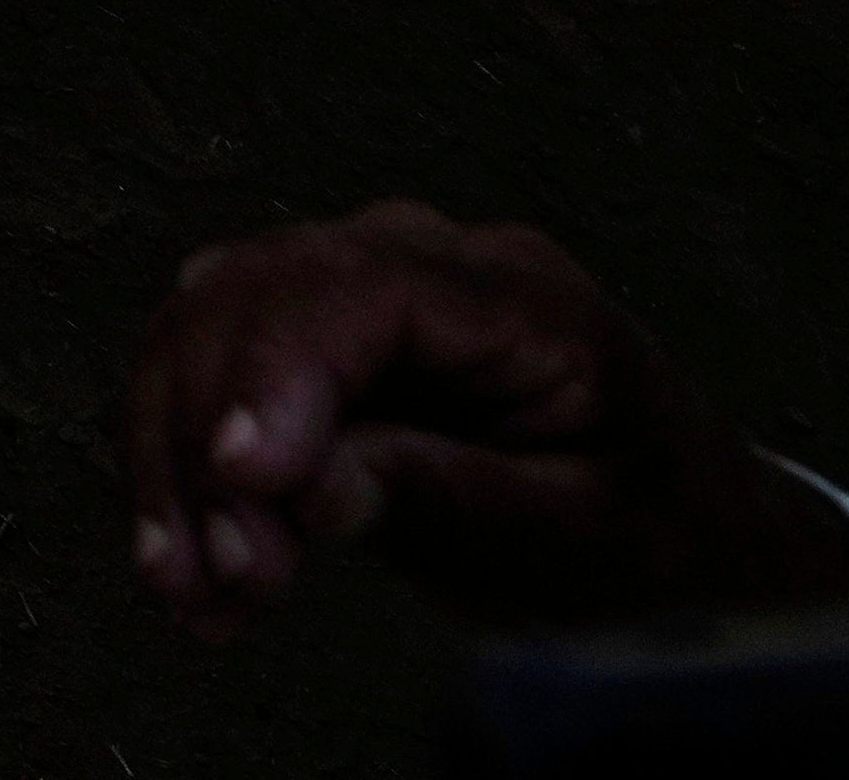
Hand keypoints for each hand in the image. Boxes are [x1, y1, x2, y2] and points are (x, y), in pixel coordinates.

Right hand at [115, 205, 848, 635]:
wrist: (676, 535)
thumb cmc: (647, 534)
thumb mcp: (575, 539)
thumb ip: (449, 499)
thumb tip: (307, 488)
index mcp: (524, 297)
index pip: (364, 291)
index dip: (279, 372)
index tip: (238, 479)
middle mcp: (430, 261)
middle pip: (259, 295)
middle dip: (205, 435)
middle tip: (213, 576)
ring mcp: (365, 287)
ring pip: (207, 323)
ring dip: (171, 454)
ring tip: (192, 586)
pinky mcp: (319, 337)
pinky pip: (211, 366)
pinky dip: (178, 460)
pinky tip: (191, 556)